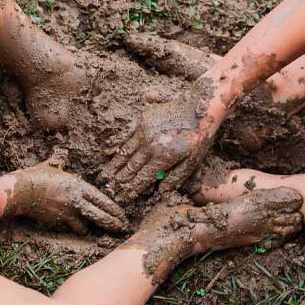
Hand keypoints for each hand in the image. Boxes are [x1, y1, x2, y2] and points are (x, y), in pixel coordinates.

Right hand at [12, 163, 127, 233]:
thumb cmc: (34, 176)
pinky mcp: (57, 221)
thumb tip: (62, 155)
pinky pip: (72, 228)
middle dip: (113, 222)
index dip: (114, 208)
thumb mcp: (51, 166)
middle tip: (122, 227)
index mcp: (78, 185)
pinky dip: (76, 229)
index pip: (102, 198)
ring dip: (91, 228)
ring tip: (96, 230)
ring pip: (87, 226)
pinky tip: (78, 229)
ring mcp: (67, 211)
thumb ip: (60, 162)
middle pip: (100, 214)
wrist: (20, 190)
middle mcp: (76, 199)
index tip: (122, 214)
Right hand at [99, 79, 219, 202]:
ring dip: (113, 166)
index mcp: (163, 158)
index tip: (122, 198)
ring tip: (104, 176)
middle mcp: (150, 146)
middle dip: (118, 182)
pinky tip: (108, 152)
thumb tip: (161, 191)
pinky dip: (116, 145)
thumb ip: (176, 177)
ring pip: (124, 153)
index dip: (130, 190)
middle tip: (109, 191)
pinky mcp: (142, 120)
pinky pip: (125, 135)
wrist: (200, 107)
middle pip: (130, 168)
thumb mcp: (193, 160)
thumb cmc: (199, 135)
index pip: (142, 179)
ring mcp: (144, 132)